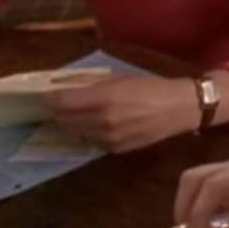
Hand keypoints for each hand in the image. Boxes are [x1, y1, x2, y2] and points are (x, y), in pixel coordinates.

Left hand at [45, 75, 199, 152]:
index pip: (60, 101)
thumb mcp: (120, 78)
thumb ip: (91, 83)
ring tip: (82, 113)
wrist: (179, 108)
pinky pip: (91, 141)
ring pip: (75, 132)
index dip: (51, 98)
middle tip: (64, 103)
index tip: (49, 94)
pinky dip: (90, 132)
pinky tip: (101, 124)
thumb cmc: (151, 86)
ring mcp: (107, 138)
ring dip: (74, 123)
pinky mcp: (114, 149)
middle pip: (63, 119)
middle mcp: (101, 121)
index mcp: (103, 98)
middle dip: (60, 111)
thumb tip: (63, 84)